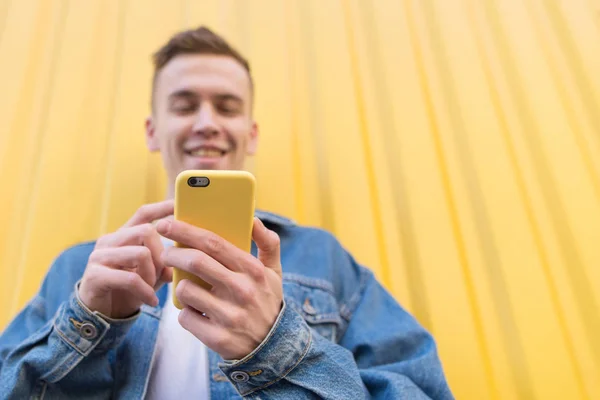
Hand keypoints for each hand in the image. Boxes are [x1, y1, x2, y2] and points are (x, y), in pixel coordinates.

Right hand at [79, 200, 173, 318]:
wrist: (100, 314)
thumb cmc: (128, 289)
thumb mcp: (150, 274)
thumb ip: (165, 263)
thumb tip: (184, 258)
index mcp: (124, 235)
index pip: (143, 213)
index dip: (162, 207)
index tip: (179, 204)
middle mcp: (110, 240)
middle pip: (146, 231)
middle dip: (162, 254)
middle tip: (164, 274)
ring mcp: (100, 256)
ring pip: (140, 253)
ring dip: (153, 274)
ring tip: (154, 289)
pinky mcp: (95, 275)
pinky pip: (130, 279)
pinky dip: (145, 292)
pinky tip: (151, 301)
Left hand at [156, 217, 282, 359]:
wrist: (274, 346)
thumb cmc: (267, 300)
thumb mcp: (274, 271)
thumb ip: (268, 243)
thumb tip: (253, 219)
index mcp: (253, 270)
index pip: (213, 243)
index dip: (185, 231)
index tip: (166, 224)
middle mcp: (242, 290)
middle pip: (195, 261)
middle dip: (172, 254)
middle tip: (165, 253)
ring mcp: (229, 315)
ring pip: (185, 290)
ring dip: (179, 286)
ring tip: (188, 288)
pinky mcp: (217, 337)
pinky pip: (185, 317)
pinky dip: (185, 312)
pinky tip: (196, 311)